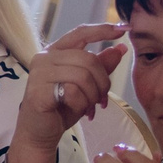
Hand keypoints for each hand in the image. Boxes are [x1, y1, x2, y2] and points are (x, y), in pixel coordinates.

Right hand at [17, 23, 126, 151]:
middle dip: (103, 81)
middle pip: (88, 59)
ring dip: (92, 95)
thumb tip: (121, 47)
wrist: (40, 133)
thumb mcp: (87, 85)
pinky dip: (81, 104)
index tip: (124, 29)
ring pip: (82, 75)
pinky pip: (72, 92)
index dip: (103, 30)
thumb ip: (101, 66)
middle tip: (102, 99)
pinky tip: (78, 111)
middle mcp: (44, 58)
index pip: (81, 33)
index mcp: (56, 52)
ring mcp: (39, 74)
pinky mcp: (38, 91)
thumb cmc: (62, 107)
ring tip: (90, 107)